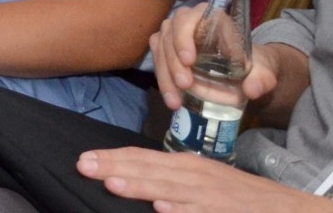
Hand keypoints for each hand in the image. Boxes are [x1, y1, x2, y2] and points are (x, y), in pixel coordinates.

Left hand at [77, 147, 323, 212]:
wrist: (282, 207)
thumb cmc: (236, 194)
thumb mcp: (201, 178)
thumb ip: (169, 177)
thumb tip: (131, 177)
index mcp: (185, 164)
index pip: (142, 157)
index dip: (113, 158)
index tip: (83, 158)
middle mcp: (194, 175)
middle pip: (148, 170)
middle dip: (114, 169)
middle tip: (82, 166)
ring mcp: (209, 196)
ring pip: (168, 189)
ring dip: (140, 187)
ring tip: (112, 184)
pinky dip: (182, 211)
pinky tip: (163, 210)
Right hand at [149, 5, 279, 111]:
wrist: (245, 73)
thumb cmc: (253, 66)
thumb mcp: (264, 72)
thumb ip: (262, 80)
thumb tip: (250, 90)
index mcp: (214, 19)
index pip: (193, 16)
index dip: (185, 35)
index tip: (189, 60)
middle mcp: (190, 21)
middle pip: (172, 33)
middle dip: (174, 60)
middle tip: (185, 85)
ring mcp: (175, 34)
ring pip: (160, 46)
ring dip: (165, 73)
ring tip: (175, 100)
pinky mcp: (167, 49)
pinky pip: (157, 59)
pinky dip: (162, 79)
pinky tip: (172, 98)